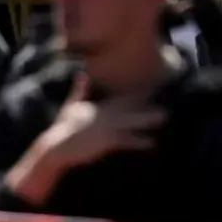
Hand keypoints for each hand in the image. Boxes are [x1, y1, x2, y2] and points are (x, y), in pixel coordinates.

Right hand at [7, 75, 161, 204]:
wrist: (55, 146)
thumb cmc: (63, 127)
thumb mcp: (71, 106)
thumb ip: (79, 91)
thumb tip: (80, 74)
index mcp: (101, 107)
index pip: (123, 97)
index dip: (139, 92)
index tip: (154, 87)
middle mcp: (106, 114)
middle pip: (131, 105)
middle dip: (148, 100)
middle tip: (167, 94)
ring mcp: (107, 126)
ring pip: (133, 121)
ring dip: (149, 118)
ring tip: (165, 116)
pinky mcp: (106, 140)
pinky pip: (126, 141)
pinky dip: (139, 141)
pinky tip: (151, 143)